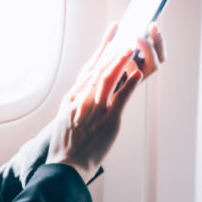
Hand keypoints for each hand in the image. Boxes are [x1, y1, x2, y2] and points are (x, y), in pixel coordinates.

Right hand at [46, 25, 154, 179]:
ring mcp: (95, 110)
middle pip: (99, 69)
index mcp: (72, 97)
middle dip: (113, 51)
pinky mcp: (108, 122)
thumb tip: (88, 89)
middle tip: (125, 38)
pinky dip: (129, 85)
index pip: (89, 68)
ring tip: (132, 49)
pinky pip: (121, 99)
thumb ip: (76, 102)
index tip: (111, 35)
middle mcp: (82, 100)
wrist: (65, 166)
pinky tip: (137, 74)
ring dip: (121, 62)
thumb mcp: (64, 118)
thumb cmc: (65, 145)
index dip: (101, 50)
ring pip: (109, 79)